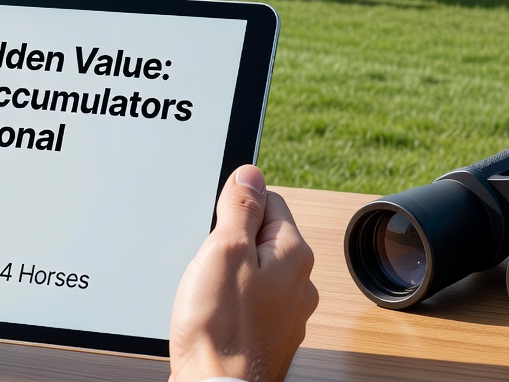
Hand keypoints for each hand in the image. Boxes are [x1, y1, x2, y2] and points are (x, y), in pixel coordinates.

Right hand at [169, 165, 316, 381]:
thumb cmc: (221, 330)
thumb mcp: (224, 250)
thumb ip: (241, 207)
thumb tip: (251, 173)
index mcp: (294, 254)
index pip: (270, 200)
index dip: (236, 207)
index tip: (217, 226)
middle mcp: (299, 283)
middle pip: (261, 237)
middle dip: (230, 243)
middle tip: (209, 264)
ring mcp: (286, 313)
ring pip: (253, 272)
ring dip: (228, 276)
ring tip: (209, 295)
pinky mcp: (269, 335)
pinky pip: (248, 303)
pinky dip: (229, 304)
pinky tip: (213, 317)